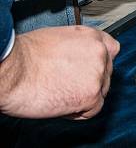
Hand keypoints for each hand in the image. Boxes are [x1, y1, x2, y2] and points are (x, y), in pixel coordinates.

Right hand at [0, 25, 118, 118]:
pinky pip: (93, 110)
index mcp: (91, 36)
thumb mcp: (58, 38)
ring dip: (84, 96)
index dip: (99, 63)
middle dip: (90, 81)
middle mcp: (99, 53)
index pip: (110, 50)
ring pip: (101, 91)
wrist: (11, 71)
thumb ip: (76, 47)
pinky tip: (61, 105)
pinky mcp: (91, 95)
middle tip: (68, 85)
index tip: (88, 70)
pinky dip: (78, 112)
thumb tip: (77, 58)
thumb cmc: (24, 55)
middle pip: (106, 73)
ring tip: (60, 93)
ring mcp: (97, 74)